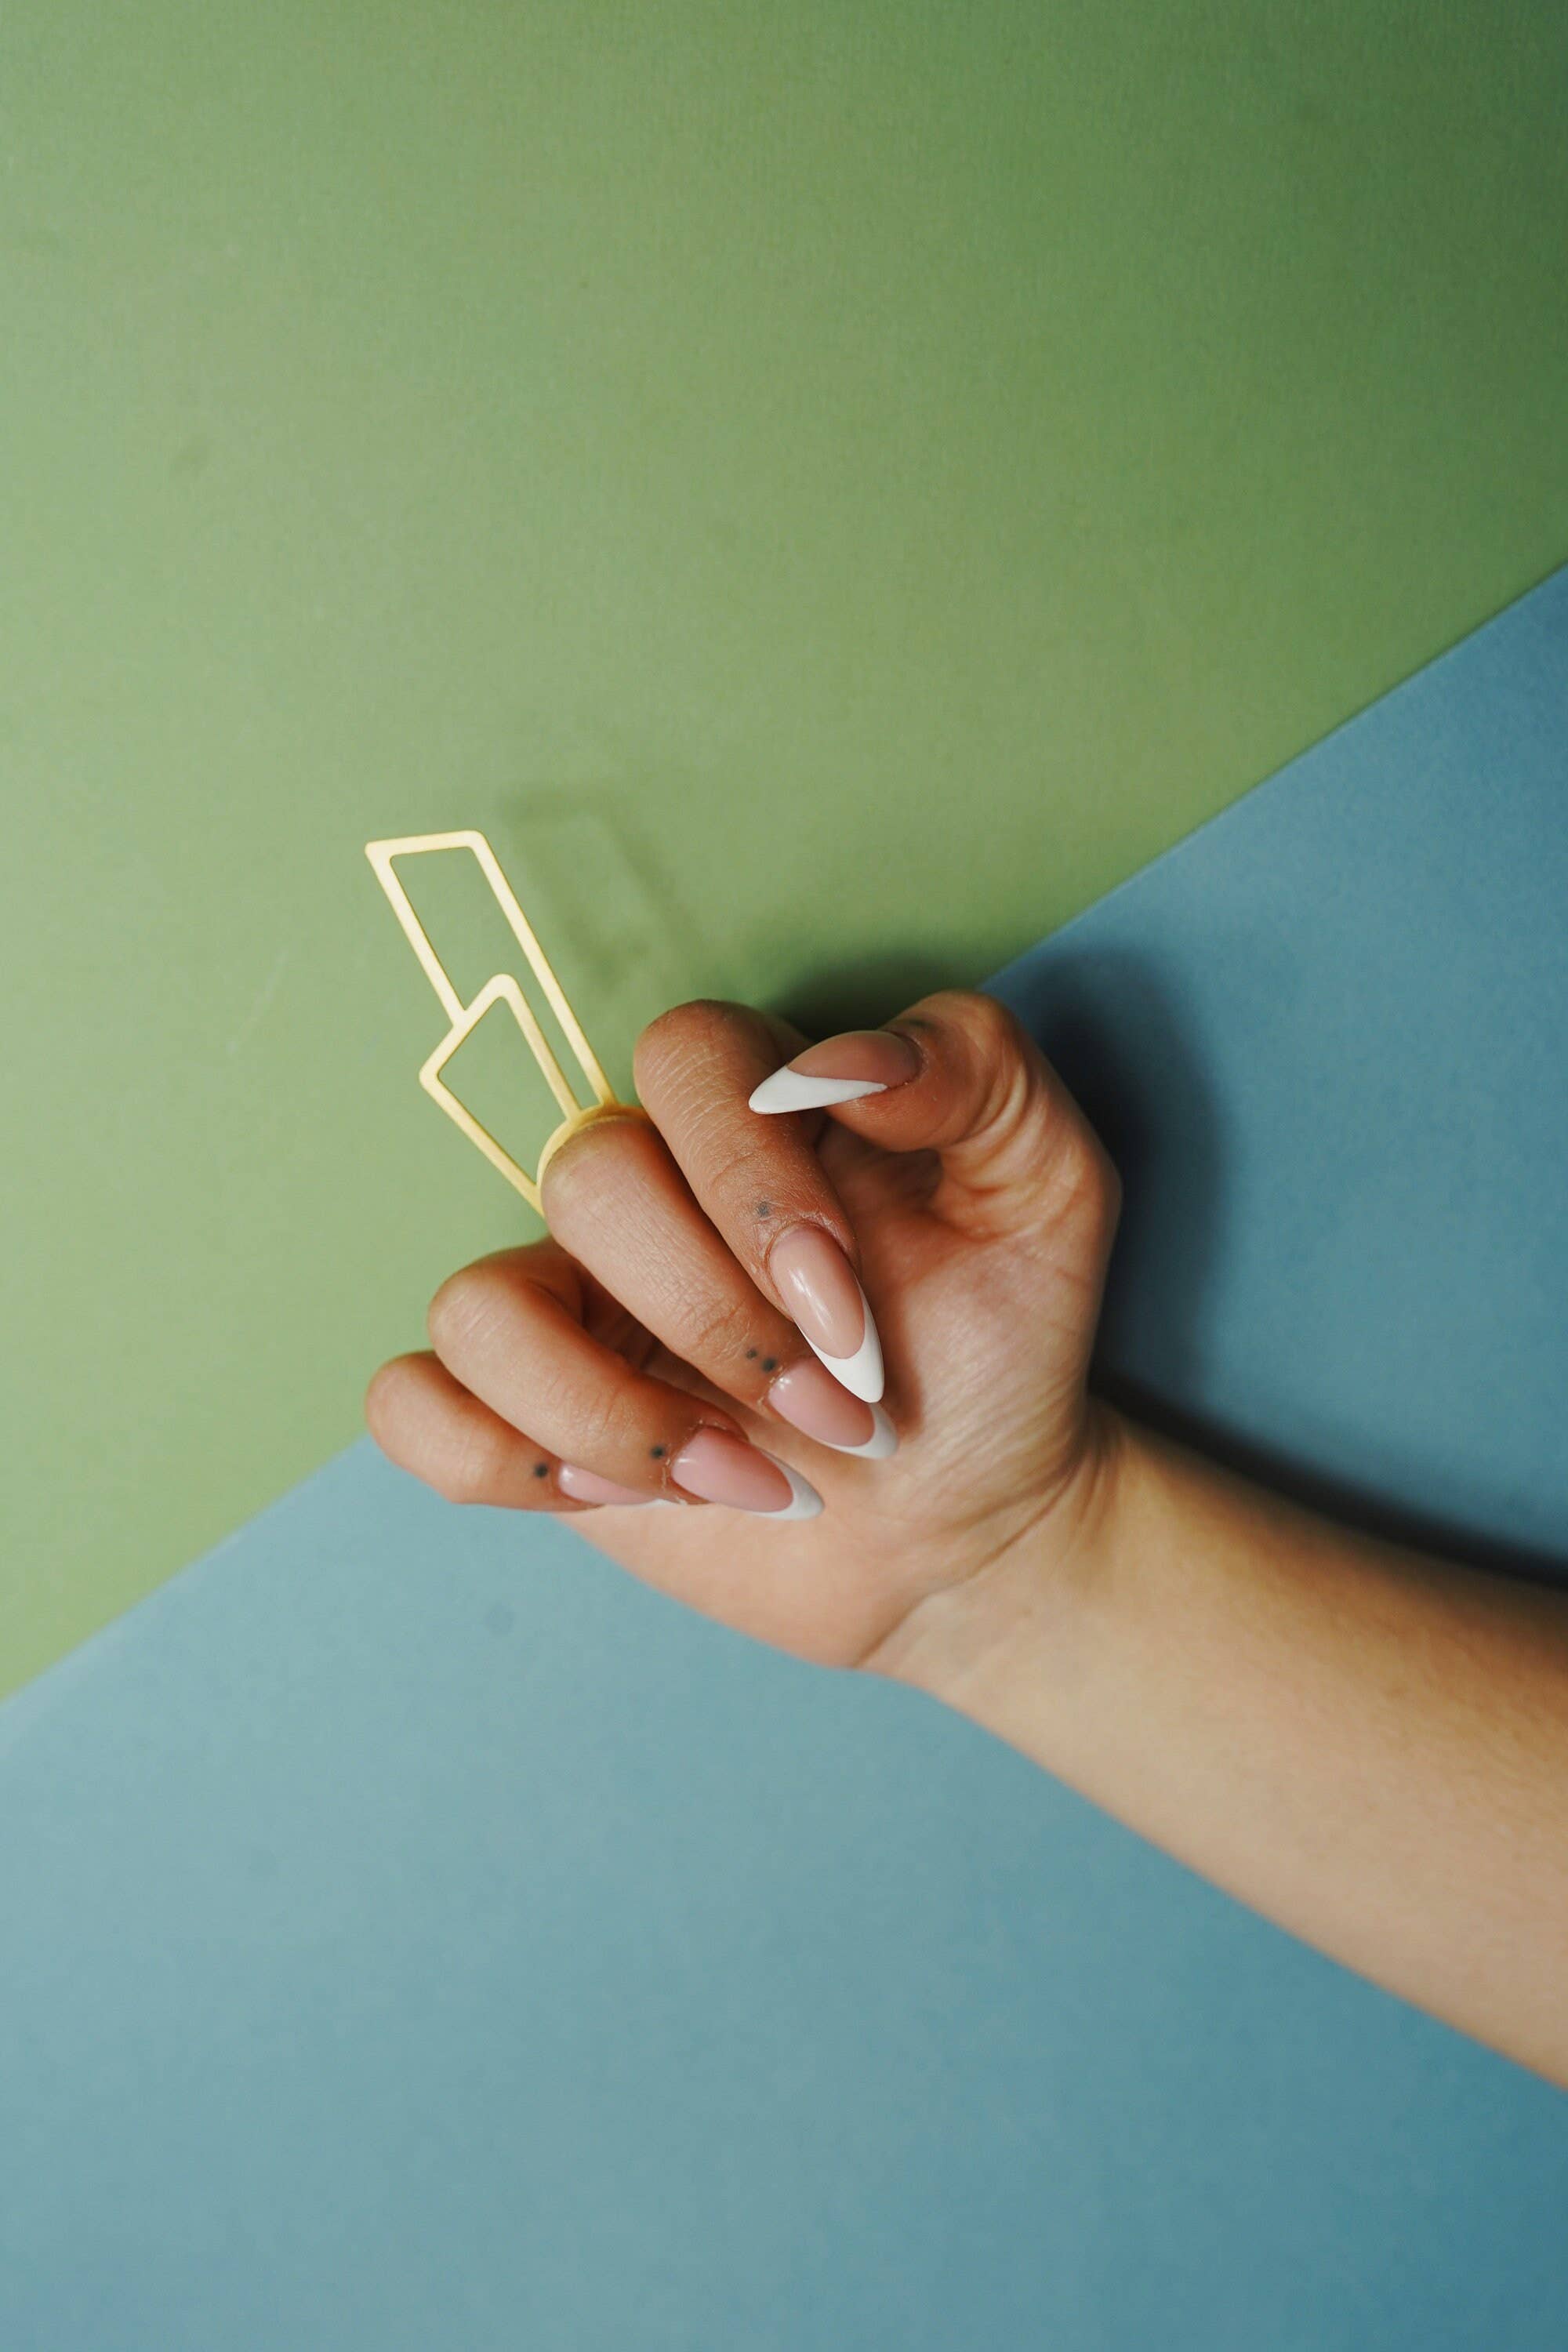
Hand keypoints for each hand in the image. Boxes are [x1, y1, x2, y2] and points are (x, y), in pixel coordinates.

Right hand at [366, 990, 1121, 1671]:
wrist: (975, 1523)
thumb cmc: (1002, 1346)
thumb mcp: (1049, 1190)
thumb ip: (980, 1074)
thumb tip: (841, 1064)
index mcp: (757, 1114)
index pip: (683, 1056)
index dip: (748, 1179)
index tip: (850, 1310)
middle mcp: (648, 1192)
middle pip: (586, 1176)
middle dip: (718, 1321)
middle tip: (842, 1411)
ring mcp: (574, 1305)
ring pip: (478, 1305)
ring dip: (615, 1413)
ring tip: (747, 1476)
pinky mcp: (528, 1419)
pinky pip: (413, 1407)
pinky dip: (505, 1459)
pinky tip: (633, 1499)